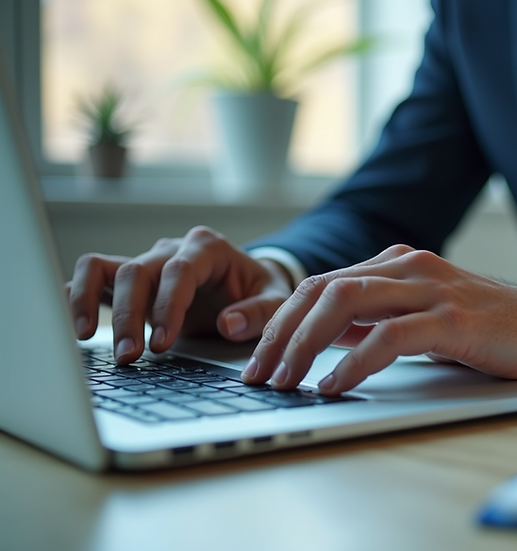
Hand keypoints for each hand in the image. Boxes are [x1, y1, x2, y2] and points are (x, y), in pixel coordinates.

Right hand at [66, 226, 294, 362]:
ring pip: (102, 268)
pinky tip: (74, 324)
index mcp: (208, 248)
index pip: (179, 271)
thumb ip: (260, 313)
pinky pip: (94, 278)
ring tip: (85, 338)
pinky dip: (79, 296)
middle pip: (137, 271)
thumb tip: (228, 324)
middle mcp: (172, 249)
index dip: (167, 305)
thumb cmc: (262, 292)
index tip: (162, 344)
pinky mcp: (131, 280)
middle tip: (129, 357)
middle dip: (130, 316)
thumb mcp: (277, 301)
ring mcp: (148, 262)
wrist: (252, 284)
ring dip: (90, 302)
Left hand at [241, 245, 516, 394]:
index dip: (278, 315)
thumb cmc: (490, 328)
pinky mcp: (452, 317)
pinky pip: (387, 336)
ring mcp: (430, 288)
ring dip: (304, 344)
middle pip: (322, 288)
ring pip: (344, 303)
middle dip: (279, 331)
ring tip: (284, 380)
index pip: (321, 283)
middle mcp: (408, 267)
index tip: (247, 346)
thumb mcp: (422, 319)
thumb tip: (324, 341)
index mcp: (397, 264)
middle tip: (257, 372)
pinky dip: (353, 361)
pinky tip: (333, 385)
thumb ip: (377, 321)